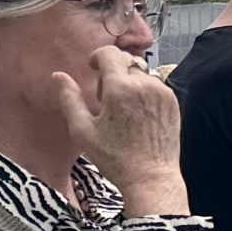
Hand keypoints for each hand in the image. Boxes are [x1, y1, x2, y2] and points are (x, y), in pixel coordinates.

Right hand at [53, 46, 186, 210]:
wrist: (151, 177)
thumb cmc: (114, 158)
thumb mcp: (83, 131)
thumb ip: (69, 99)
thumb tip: (58, 75)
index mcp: (120, 89)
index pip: (110, 53)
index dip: (98, 57)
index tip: (92, 68)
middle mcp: (144, 85)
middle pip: (126, 61)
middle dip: (112, 71)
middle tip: (105, 99)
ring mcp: (162, 92)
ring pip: (141, 72)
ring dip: (129, 81)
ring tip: (122, 109)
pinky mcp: (173, 101)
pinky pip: (155, 84)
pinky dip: (144, 91)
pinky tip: (138, 115)